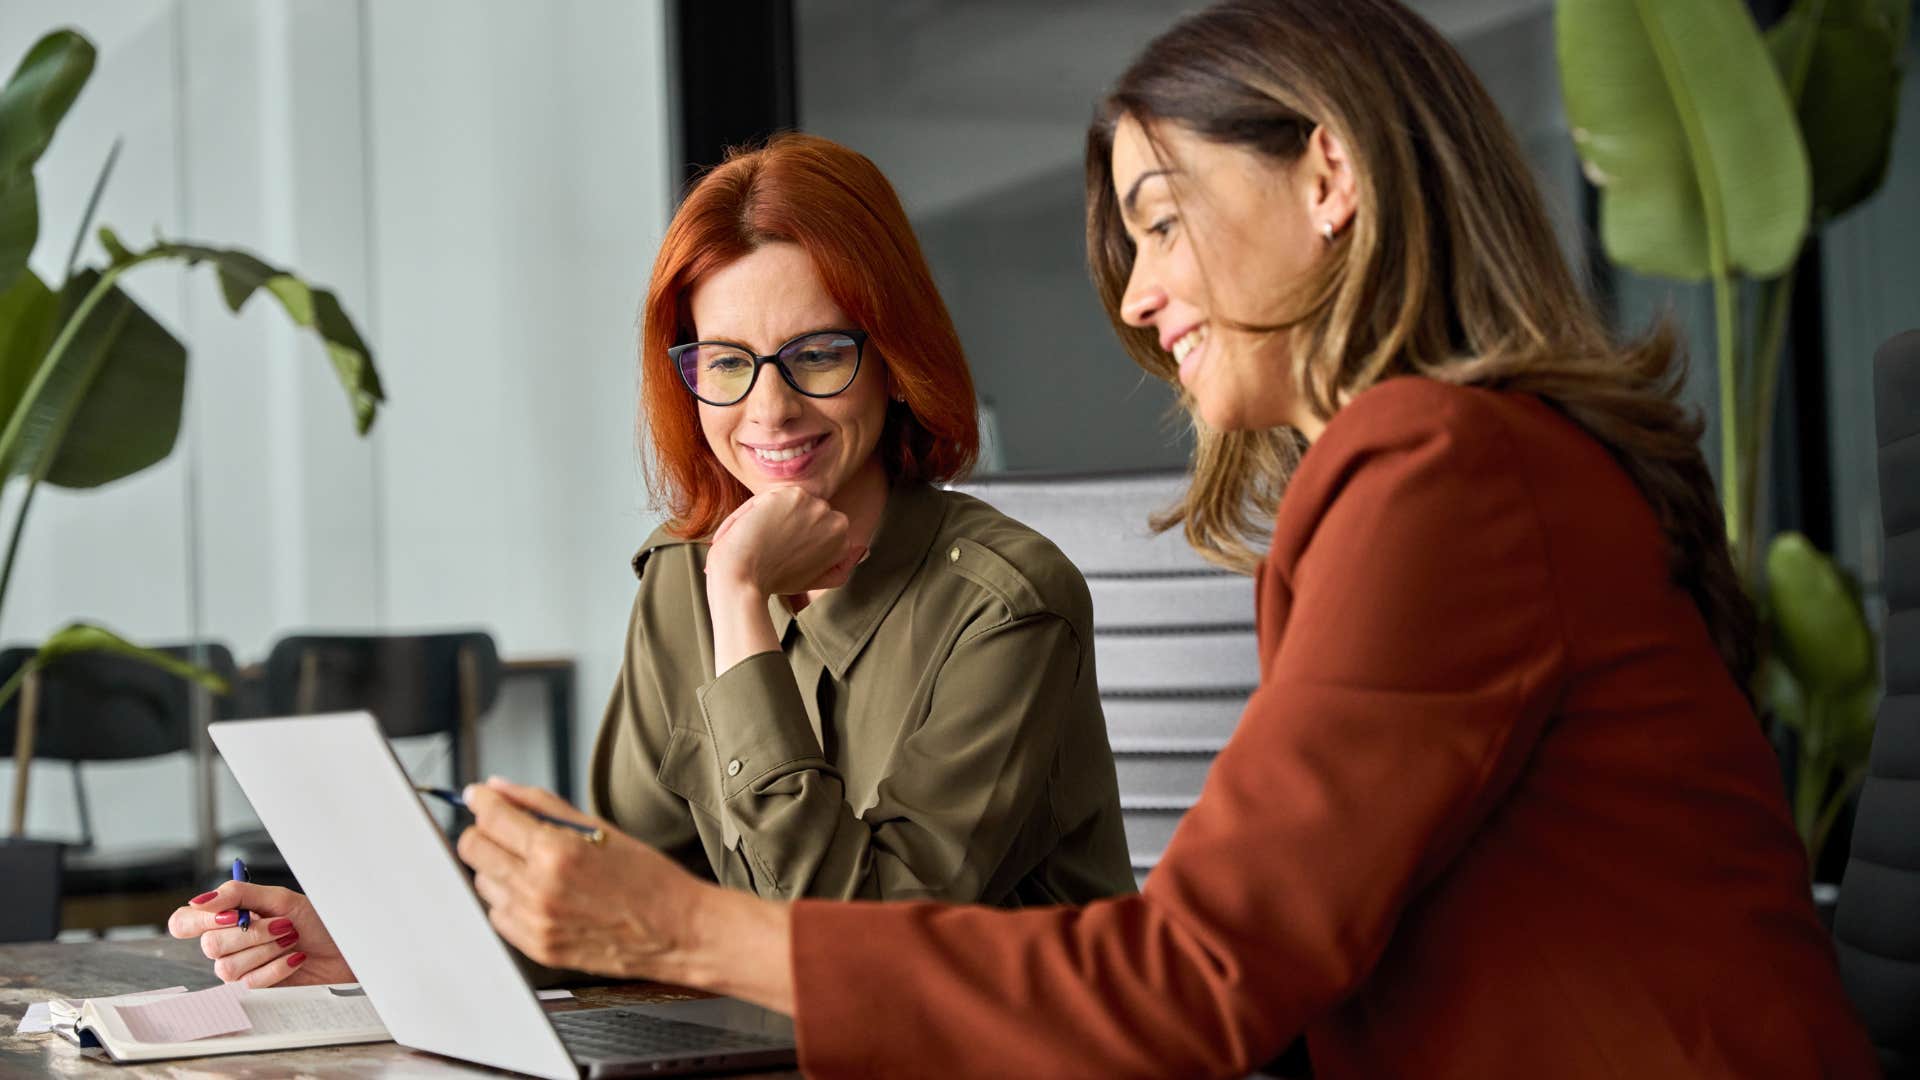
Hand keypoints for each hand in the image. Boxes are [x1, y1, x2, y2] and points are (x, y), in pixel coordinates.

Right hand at [167, 882, 353, 987]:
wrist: (343, 950)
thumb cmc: (315, 922)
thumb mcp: (280, 899)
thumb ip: (238, 894)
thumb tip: (200, 900)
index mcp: (228, 917)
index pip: (184, 922)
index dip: (198, 920)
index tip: (230, 915)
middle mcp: (227, 943)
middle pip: (209, 944)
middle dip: (251, 933)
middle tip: (282, 924)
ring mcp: (238, 968)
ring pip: (226, 966)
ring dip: (266, 949)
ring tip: (290, 939)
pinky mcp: (253, 989)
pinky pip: (250, 982)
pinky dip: (277, 966)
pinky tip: (294, 958)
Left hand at [454, 778, 702, 980]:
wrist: (675, 931)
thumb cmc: (647, 878)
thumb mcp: (599, 827)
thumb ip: (542, 805)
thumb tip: (498, 789)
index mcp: (556, 852)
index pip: (491, 817)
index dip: (480, 800)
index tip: (478, 796)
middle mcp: (538, 889)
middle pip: (473, 849)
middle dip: (484, 831)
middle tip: (505, 828)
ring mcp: (534, 923)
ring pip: (482, 882)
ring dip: (498, 866)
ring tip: (535, 865)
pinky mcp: (536, 948)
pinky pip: (498, 915)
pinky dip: (510, 899)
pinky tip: (540, 893)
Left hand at [705, 488, 864, 597]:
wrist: (743, 577)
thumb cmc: (772, 581)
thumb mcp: (814, 579)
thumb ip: (841, 567)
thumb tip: (863, 549)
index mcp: (843, 538)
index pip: (816, 524)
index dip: (795, 537)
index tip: (783, 554)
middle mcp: (836, 520)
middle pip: (805, 511)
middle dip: (787, 524)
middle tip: (771, 548)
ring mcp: (816, 505)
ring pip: (788, 502)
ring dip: (773, 514)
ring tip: (763, 540)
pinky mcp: (793, 494)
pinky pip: (773, 495)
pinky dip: (759, 508)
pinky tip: (756, 528)